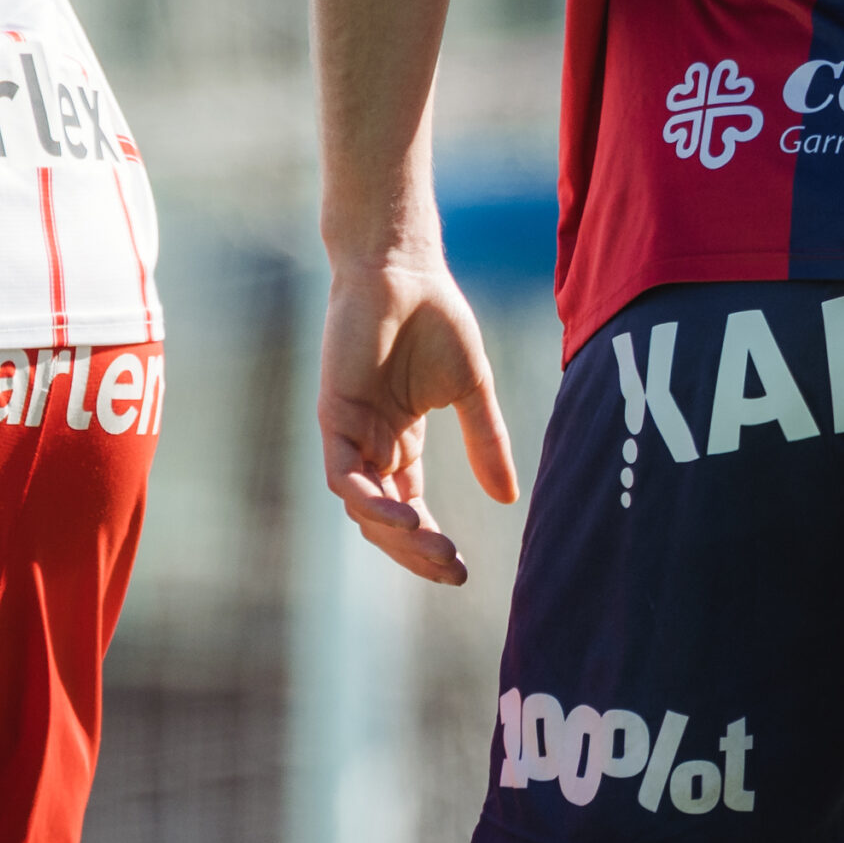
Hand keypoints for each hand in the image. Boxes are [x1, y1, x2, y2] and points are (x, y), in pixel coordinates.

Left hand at [318, 256, 519, 584]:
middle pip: (384, 520)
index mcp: (401, 443)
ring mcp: (350, 433)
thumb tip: (509, 499)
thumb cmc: (436, 320)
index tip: (461, 571)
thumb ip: (487, 441)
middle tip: (451, 571)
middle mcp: (372, 445)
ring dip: (396, 536)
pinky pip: (344, 477)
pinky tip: (407, 517)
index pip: (409, 510)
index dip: (430, 544)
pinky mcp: (334, 417)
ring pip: (362, 508)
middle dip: (415, 552)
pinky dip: (370, 503)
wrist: (405, 271)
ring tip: (436, 549)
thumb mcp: (472, 391)